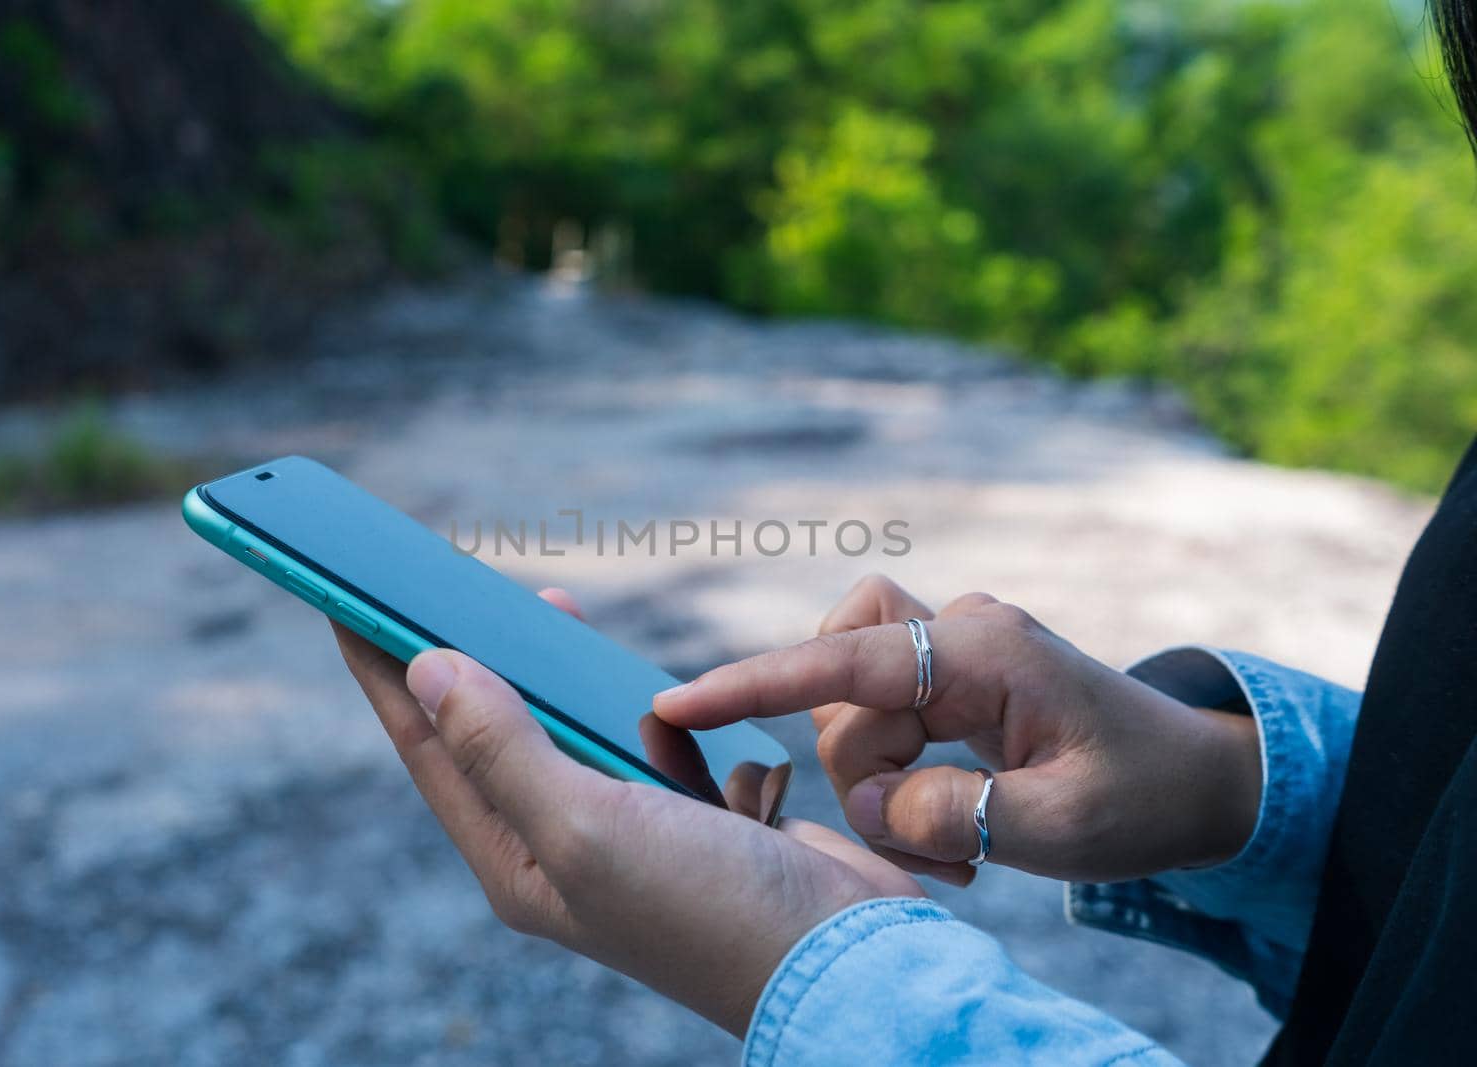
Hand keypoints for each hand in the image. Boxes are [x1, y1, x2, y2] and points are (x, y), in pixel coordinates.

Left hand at [332, 588, 921, 1036]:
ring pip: (566, 728)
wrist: (847, 959)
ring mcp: (624, 828)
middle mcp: (559, 845)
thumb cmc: (710, 910)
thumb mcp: (585, 828)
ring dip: (550, 669)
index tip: (347, 597)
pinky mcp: (685, 809)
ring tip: (540, 608)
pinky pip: (637, 735)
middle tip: (439, 582)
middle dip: (464, 657)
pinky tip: (633, 676)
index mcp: (516, 862)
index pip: (430, 749)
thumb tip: (428, 670)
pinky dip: (630, 698)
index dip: (385, 671)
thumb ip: (503, 749)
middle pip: (491, 732)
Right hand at [654, 576, 1261, 885]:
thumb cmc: (1145, 797)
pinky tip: (942, 818)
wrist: (1200, 778)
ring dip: (877, 778)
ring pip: (851, 701)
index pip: (845, 662)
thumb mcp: (1063, 828)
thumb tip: (866, 800)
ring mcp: (952, 647)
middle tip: (943, 857)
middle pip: (842, 695)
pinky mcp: (950, 673)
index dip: (753, 685)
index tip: (677, 706)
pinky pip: (879, 710)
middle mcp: (958, 631)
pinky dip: (889, 768)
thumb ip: (951, 814)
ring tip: (952, 843)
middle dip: (866, 782)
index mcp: (985, 652)